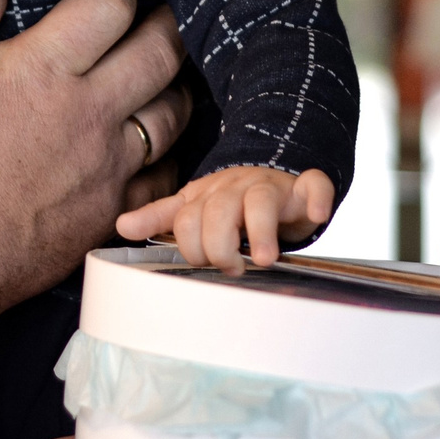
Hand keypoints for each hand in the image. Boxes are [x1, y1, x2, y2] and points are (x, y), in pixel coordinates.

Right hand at [0, 0, 184, 312]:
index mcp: (43, 69)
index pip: (112, 5)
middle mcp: (90, 111)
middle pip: (162, 51)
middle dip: (167, 24)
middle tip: (159, 19)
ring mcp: (109, 163)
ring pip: (175, 111)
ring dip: (173, 85)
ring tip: (161, 76)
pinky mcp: (113, 207)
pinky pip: (167, 172)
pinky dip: (168, 152)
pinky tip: (151, 142)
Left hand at [115, 166, 334, 270]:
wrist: (278, 172)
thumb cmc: (233, 200)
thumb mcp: (195, 206)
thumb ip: (161, 217)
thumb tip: (121, 226)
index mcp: (208, 194)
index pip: (187, 219)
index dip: (193, 246)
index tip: (208, 264)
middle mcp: (237, 188)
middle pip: (220, 212)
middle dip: (221, 245)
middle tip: (234, 266)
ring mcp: (272, 186)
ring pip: (261, 201)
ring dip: (261, 231)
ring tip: (263, 258)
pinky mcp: (306, 187)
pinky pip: (315, 184)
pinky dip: (318, 197)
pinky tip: (318, 212)